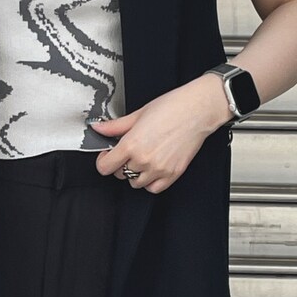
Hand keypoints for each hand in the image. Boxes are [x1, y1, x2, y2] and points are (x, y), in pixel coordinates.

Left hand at [89, 74, 232, 192]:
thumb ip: (115, 126)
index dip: (103, 161)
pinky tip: (152, 169)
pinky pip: (153, 189)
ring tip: (143, 158)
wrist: (198, 110)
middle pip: (120, 174)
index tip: (107, 155)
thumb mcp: (138, 114)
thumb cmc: (172, 107)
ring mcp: (159, 169)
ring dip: (135, 173)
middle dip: (120, 164)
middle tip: (129, 151)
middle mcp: (144, 160)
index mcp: (132, 144)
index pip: (105, 167)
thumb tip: (98, 128)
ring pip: (135, 183)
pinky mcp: (172, 174)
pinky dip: (150, 182)